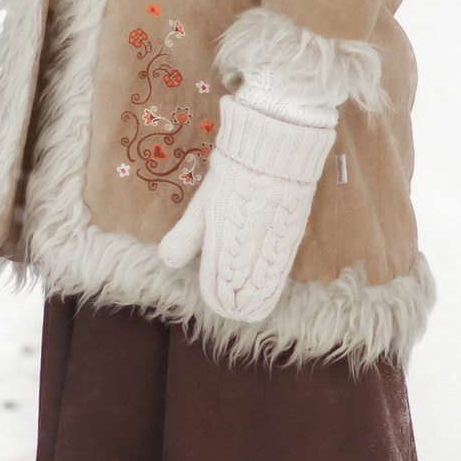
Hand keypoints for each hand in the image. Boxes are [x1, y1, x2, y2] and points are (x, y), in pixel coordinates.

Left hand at [157, 88, 332, 322]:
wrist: (274, 147)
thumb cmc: (233, 174)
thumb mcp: (204, 204)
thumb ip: (187, 235)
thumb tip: (168, 260)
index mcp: (223, 235)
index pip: (219, 277)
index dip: (217, 294)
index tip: (219, 306)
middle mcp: (248, 242)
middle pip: (242, 283)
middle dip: (236, 300)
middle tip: (234, 313)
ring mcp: (272, 238)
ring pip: (263, 278)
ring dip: (256, 296)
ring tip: (251, 311)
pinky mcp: (292, 231)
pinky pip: (282, 264)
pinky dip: (274, 282)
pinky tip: (271, 291)